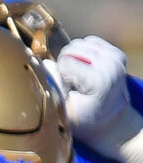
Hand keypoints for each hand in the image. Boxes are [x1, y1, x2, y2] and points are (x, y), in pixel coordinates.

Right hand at [58, 37, 142, 162]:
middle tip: (69, 82)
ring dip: (74, 57)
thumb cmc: (85, 120)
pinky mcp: (117, 54)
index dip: (59, 73)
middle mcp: (110, 64)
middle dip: (66, 63)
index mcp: (98, 79)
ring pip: (80, 43)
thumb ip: (53, 87)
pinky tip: (84, 68)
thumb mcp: (64, 112)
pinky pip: (90, 42)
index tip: (65, 88)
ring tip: (77, 75)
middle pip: (72, 48)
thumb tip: (45, 64)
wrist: (109, 120)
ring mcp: (115, 58)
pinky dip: (83, 53)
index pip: (65, 60)